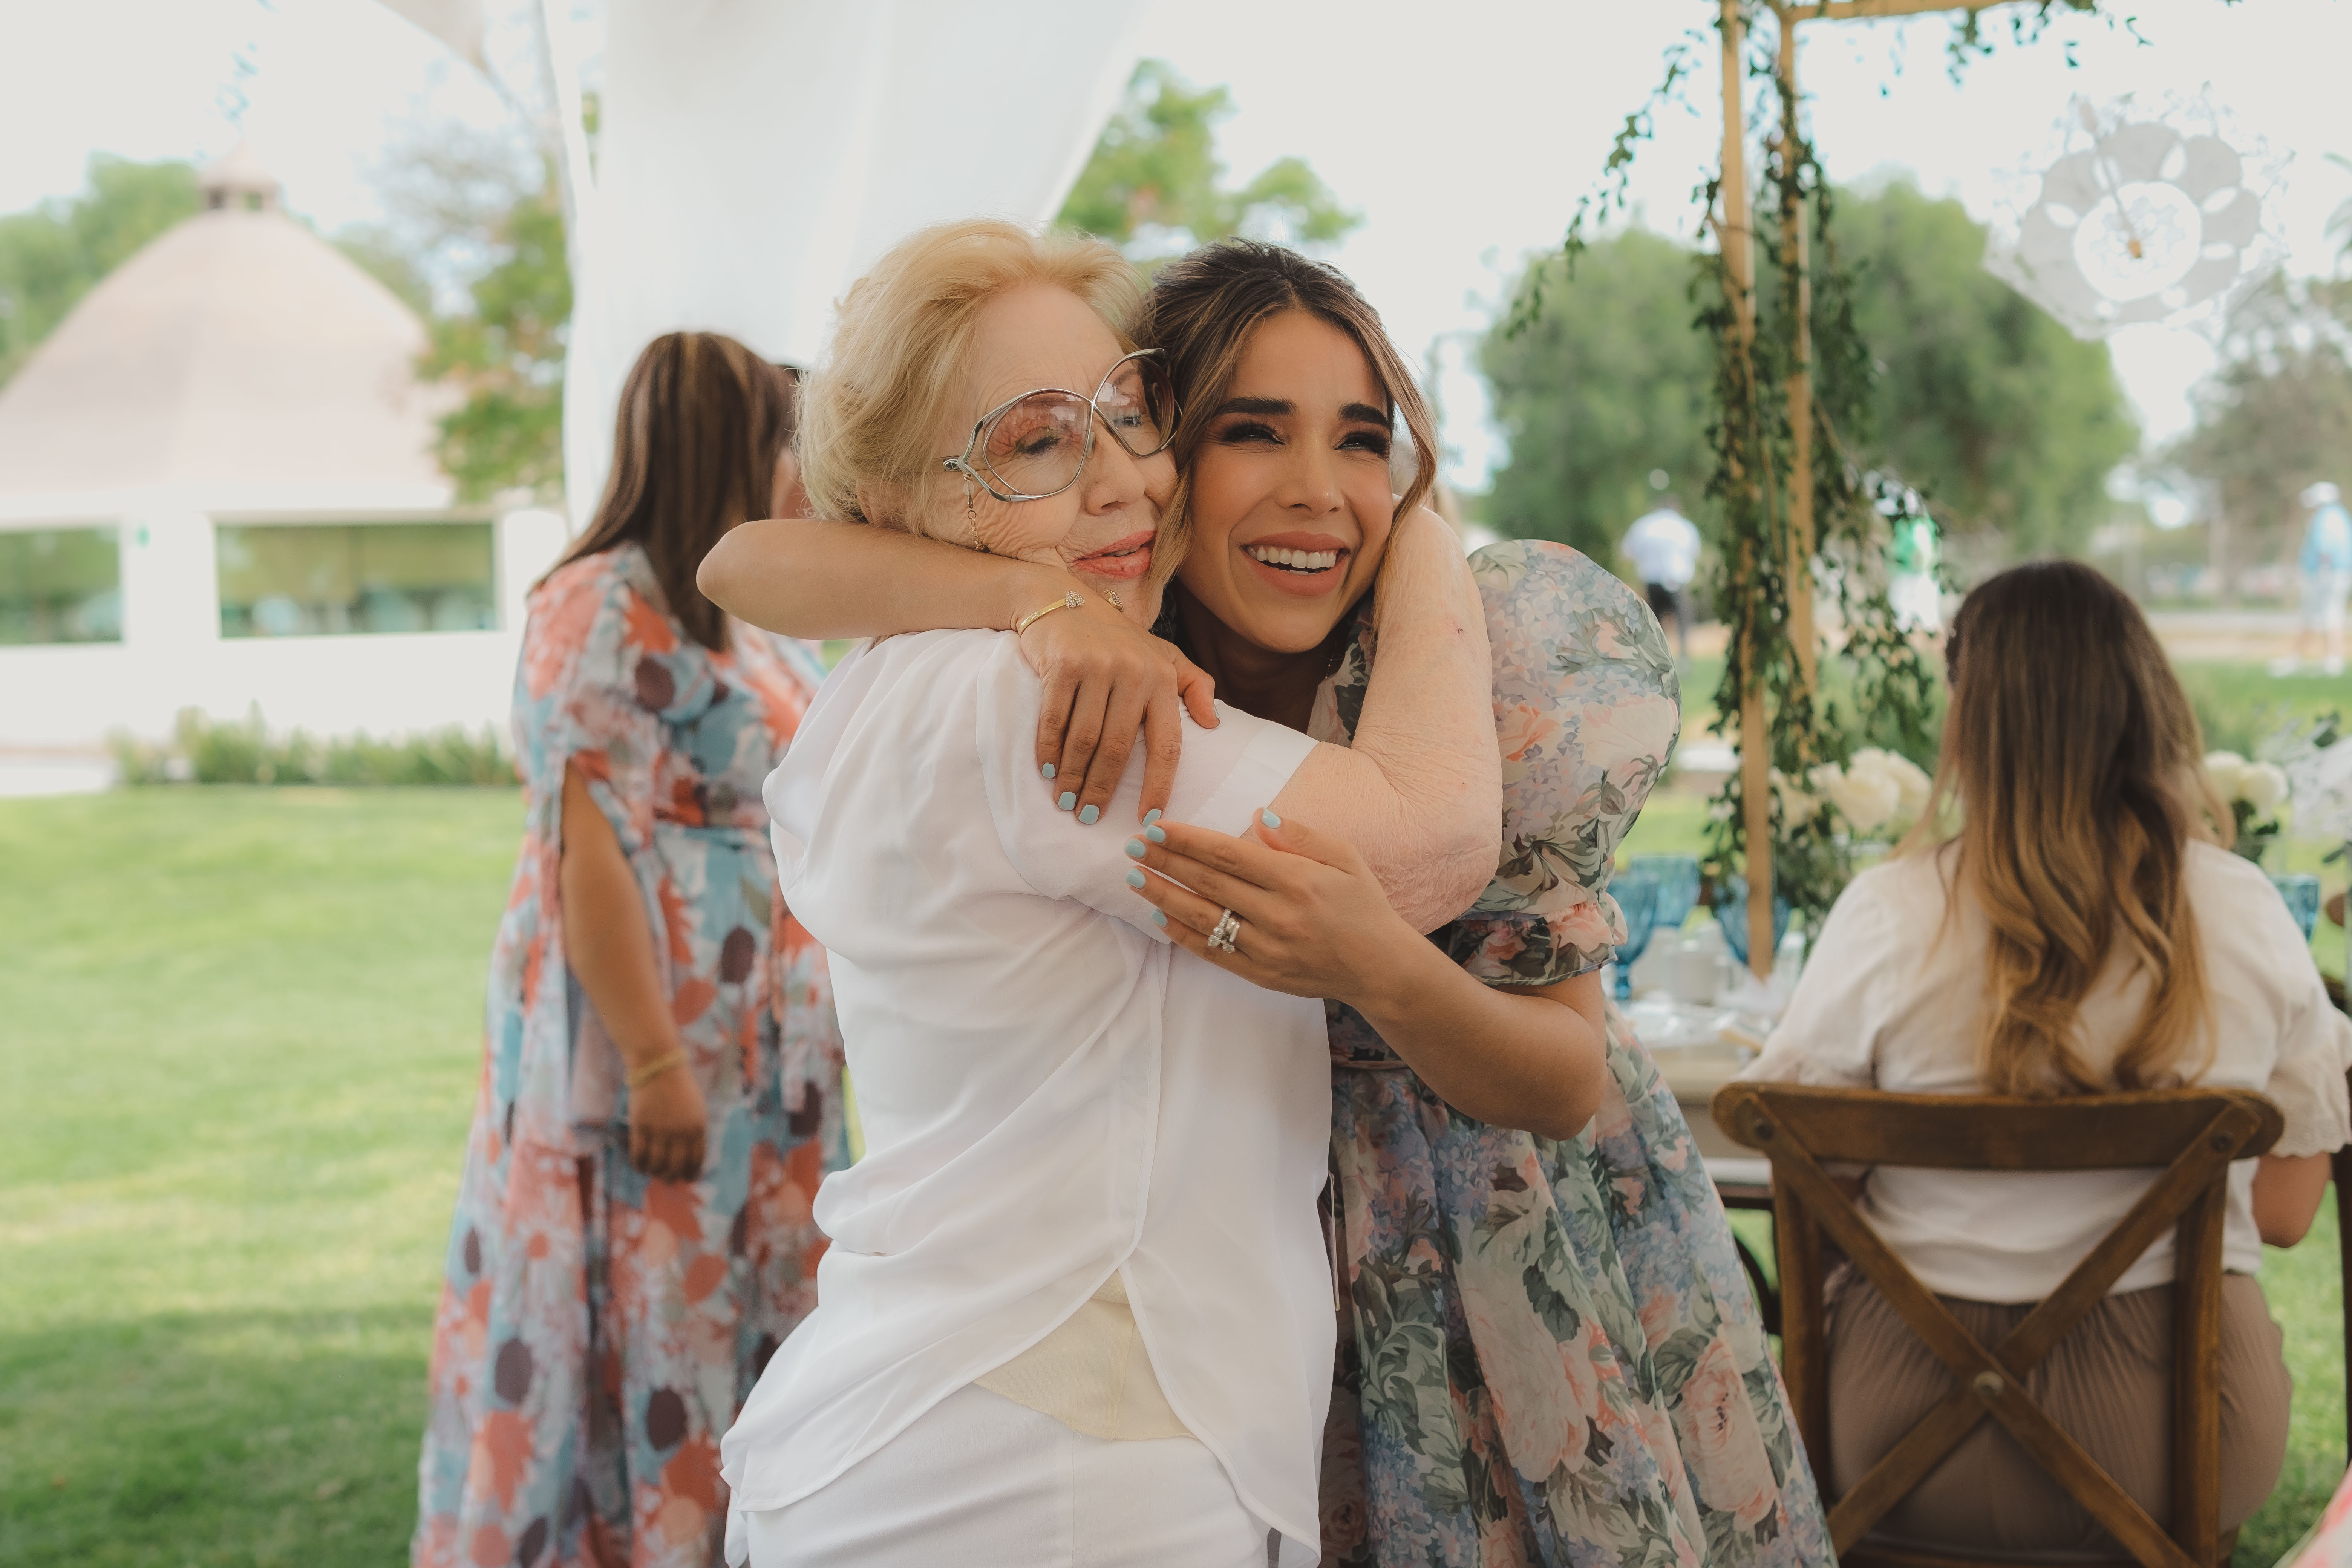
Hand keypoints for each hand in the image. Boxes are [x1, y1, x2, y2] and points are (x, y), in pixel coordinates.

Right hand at [628, 1060, 707, 1181]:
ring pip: (656, 1165)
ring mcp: (659, 1130)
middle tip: (668, 1179)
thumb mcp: (696, 1109)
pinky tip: (641, 1166)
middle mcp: (680, 1131)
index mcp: (698, 1127)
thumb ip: (694, 1131)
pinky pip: (639, 1156)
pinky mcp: (640, 1126)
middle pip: (676, 1167)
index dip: (691, 1173)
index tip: (687, 1179)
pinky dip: (640, 1165)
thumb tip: (689, 1158)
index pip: (696, 1160)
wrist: (658, 1066)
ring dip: (655, 1173)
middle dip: (672, 1177)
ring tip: (654, 1172)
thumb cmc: (679, 1087)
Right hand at [1017, 594, 1217, 825]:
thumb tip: (1214, 723)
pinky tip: (1047, 770)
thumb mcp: (1164, 656)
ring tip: (1065, 801)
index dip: (1160, 785)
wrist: (1064, 600)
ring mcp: (1097, 667)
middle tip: (1087, 816)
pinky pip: (1055, 718)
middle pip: (1119, 748)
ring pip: (1085, 738)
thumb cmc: (1118, 639)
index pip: (1167, 743)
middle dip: (1102, 789)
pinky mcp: (1063, 664)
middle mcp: (1134, 673)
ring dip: (1073, 776)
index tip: (1149, 818)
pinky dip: (1049, 748)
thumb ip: (1194, 685)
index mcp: (1163, 679)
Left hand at [1122, 812, 1422, 1005]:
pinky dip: (1183, 935)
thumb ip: (1299, 835)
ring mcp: (1267, 948)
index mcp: (1296, 880)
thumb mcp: (1345, 857)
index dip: (1188, 839)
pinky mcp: (1261, 974)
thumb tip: (1257, 816)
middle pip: (1208, 883)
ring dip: (1163, 896)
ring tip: (1134, 878)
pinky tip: (1160, 918)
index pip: (1228, 854)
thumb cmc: (1364, 905)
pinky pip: (1212, 953)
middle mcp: (1278, 914)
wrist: (1381, 968)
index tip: (1156, 826)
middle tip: (1133, 845)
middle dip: (1165, 861)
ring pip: (1202, 918)